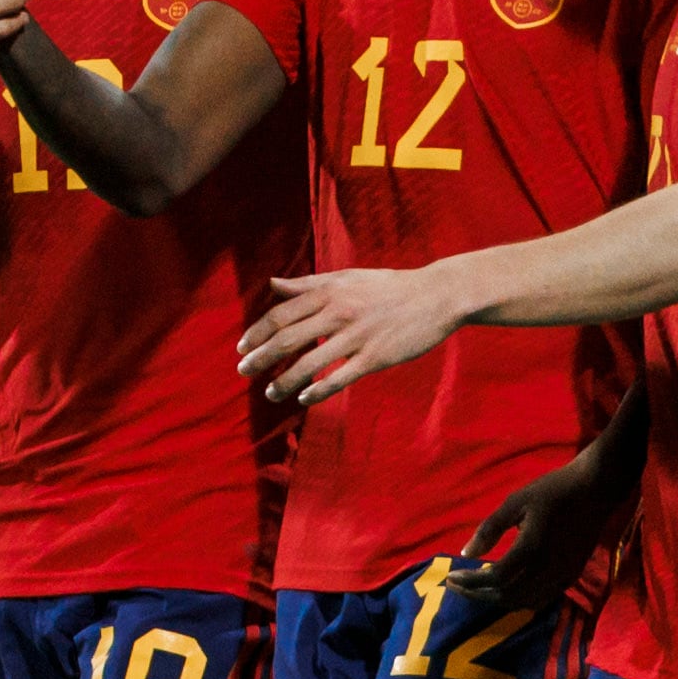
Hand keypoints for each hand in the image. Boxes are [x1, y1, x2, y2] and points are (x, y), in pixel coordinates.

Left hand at [233, 264, 470, 403]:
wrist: (435, 295)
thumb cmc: (387, 287)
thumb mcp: (345, 277)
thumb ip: (307, 284)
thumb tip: (273, 284)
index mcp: (329, 292)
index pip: (281, 314)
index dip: (257, 332)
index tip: (241, 348)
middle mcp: (338, 313)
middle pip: (288, 339)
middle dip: (261, 358)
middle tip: (243, 372)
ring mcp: (357, 337)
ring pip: (310, 363)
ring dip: (285, 381)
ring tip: (270, 393)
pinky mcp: (375, 357)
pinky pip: (340, 377)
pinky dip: (319, 391)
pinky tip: (304, 401)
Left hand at [447, 453, 612, 611]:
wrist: (595, 490)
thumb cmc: (552, 491)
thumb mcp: (515, 502)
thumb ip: (490, 529)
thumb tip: (465, 553)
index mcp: (532, 548)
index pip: (495, 577)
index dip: (470, 582)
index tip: (450, 577)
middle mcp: (548, 569)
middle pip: (507, 596)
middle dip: (478, 594)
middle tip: (457, 586)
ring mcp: (563, 575)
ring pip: (524, 602)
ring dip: (497, 600)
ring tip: (476, 589)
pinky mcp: (571, 576)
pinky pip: (542, 599)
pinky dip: (519, 600)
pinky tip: (505, 589)